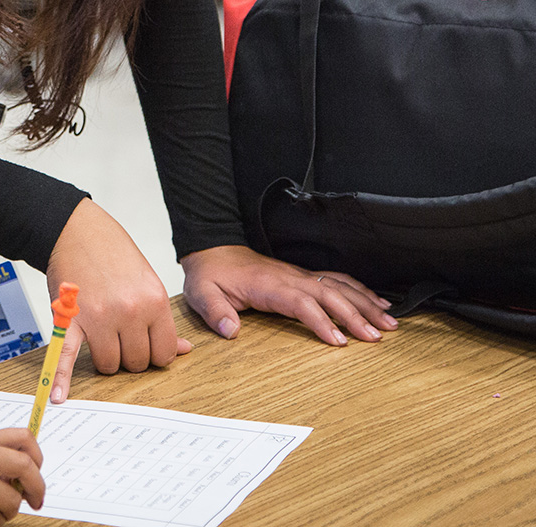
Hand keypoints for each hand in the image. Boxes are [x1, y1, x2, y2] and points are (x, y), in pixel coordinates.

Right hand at [46, 199, 191, 403]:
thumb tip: (183, 350)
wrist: (76, 229)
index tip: (146, 344)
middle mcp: (130, 311)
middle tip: (121, 335)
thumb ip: (162, 318)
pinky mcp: (71, 318)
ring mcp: (100, 316)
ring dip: (106, 357)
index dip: (154, 352)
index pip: (165, 353)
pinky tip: (58, 396)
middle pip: (137, 362)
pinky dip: (61, 378)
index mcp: (154, 301)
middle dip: (130, 354)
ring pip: (110, 364)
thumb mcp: (148, 280)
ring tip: (102, 335)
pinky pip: (67, 355)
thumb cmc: (112, 251)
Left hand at [181, 244, 397, 345]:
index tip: (338, 342)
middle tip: (377, 337)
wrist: (212, 250)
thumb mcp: (201, 292)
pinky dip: (359, 289)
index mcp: (268, 284)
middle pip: (328, 294)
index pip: (301, 302)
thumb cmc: (210, 274)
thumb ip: (214, 310)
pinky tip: (377, 301)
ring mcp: (298, 275)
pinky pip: (336, 280)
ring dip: (365, 303)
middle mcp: (289, 277)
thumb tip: (229, 329)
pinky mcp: (302, 276)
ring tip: (389, 322)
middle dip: (355, 315)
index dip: (321, 321)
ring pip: (338, 286)